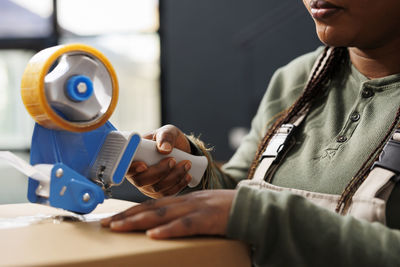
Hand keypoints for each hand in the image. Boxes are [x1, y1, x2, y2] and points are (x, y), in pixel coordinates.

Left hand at [101, 190, 236, 238]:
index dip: (131, 211)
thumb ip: (184, 216)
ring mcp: (196, 208)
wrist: (252, 205)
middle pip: (151, 208)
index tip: (113, 218)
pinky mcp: (208, 218)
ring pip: (162, 214)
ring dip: (138, 221)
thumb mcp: (201, 210)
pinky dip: (169, 229)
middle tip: (105, 224)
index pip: (152, 204)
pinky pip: (186, 225)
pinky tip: (153, 235)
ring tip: (119, 227)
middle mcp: (185, 201)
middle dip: (127, 216)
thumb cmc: (226, 211)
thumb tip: (164, 228)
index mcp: (183, 200)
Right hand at [126, 125, 192, 197]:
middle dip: (159, 172)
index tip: (144, 165)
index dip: (132, 169)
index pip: (125, 167)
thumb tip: (164, 149)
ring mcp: (148, 186)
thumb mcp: (168, 131)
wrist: (182, 151)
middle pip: (141, 181)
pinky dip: (179, 184)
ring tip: (186, 164)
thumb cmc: (169, 140)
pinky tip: (187, 175)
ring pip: (157, 188)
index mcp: (134, 157)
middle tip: (173, 160)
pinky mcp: (160, 192)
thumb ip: (165, 136)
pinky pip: (168, 193)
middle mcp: (137, 174)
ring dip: (173, 177)